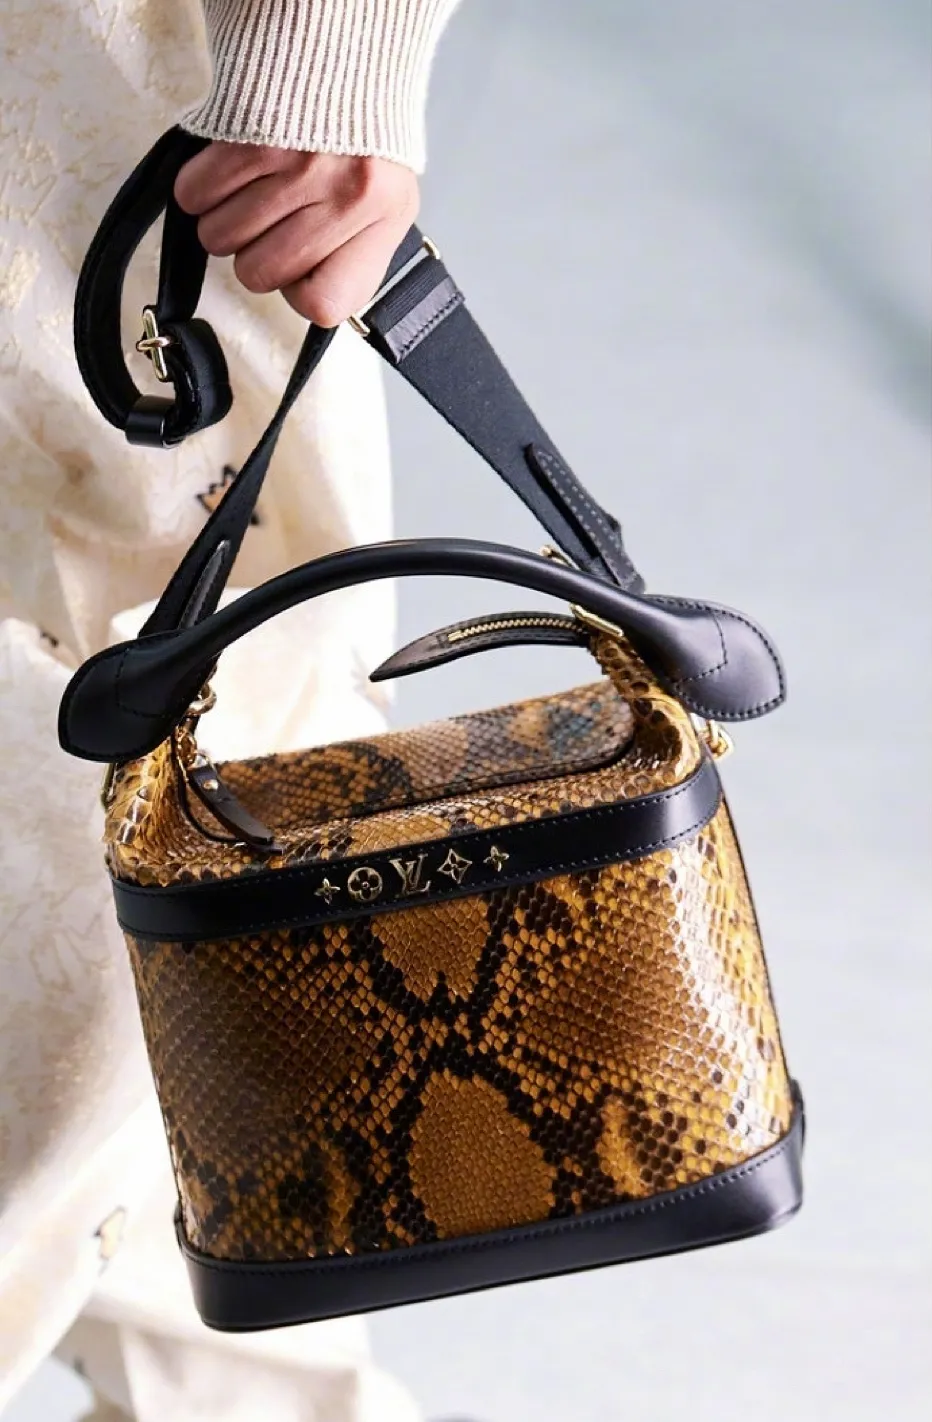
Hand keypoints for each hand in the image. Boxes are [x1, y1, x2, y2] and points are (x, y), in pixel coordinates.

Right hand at [174, 142, 419, 327]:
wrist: (345, 53)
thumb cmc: (362, 140)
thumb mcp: (384, 207)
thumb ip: (350, 259)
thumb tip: (306, 299)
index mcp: (381, 222)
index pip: (324, 304)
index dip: (299, 293)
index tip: (300, 272)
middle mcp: (345, 196)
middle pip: (258, 273)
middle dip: (252, 256)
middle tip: (271, 225)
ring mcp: (298, 166)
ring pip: (220, 237)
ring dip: (222, 223)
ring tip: (250, 194)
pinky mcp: (253, 136)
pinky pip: (196, 194)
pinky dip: (198, 191)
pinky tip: (226, 174)